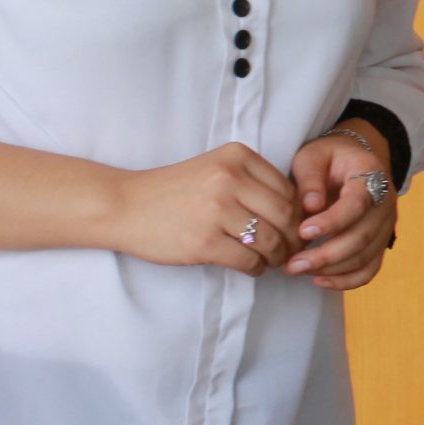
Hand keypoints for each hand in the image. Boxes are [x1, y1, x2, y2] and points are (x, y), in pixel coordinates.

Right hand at [108, 142, 302, 275]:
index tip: (297, 227)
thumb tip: (298, 211)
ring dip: (278, 256)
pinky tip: (253, 267)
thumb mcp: (215, 168)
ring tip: (274, 260)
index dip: (299, 213)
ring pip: (270, 240)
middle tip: (293, 250)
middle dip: (295, 237)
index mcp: (237, 156)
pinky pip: (248, 260)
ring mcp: (217, 211)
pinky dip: (257, 268)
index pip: (288, 188)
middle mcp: (230, 179)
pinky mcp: (204, 242)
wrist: (125, 206)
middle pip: (286, 215)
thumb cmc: (174, 190)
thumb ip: (252, 181)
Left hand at [284, 128, 399, 289]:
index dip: (331, 221)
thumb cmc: (329, 158)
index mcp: (370, 176)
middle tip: (292, 264)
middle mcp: (385, 203)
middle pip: (362, 237)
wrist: (355, 160)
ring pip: (365, 257)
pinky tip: (319, 281)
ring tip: (297, 270)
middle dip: (326, 255)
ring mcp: (385, 226)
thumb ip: (310, 177)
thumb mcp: (313, 155)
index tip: (302, 231)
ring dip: (331, 270)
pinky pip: (369, 269)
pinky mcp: (380, 243)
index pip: (356, 204)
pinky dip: (347, 281)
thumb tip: (310, 206)